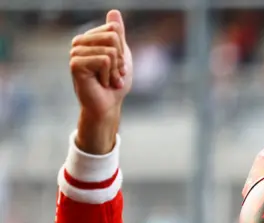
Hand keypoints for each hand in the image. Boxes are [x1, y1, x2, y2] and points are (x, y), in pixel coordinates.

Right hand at [70, 10, 132, 154]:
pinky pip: (104, 60)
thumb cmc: (115, 82)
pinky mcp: (76, 64)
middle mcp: (79, 42)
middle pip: (113, 38)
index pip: (114, 30)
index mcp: (89, 38)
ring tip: (109, 81)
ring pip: (110, 51)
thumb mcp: (122, 55)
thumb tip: (113, 12)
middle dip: (120, 60)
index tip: (118, 65)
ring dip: (115, 71)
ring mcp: (75, 53)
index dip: (122, 50)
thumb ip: (117, 34)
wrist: (109, 105)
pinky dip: (109, 75)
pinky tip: (103, 83)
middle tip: (115, 74)